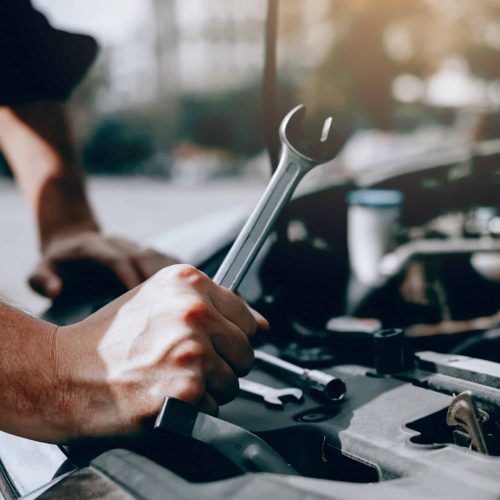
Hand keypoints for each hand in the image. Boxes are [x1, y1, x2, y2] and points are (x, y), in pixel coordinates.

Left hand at [29, 230, 178, 297]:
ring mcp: (132, 245)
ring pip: (159, 256)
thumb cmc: (57, 262)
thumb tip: (57, 291)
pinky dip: (180, 270)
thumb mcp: (39, 269)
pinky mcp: (143, 251)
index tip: (142, 299)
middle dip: (160, 280)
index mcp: (94, 247)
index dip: (131, 277)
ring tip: (189, 297)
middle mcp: (117, 243)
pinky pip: (166, 258)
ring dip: (174, 275)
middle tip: (172, 306)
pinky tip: (195, 285)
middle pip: (145, 257)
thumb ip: (41, 279)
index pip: (118, 260)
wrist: (72, 237)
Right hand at [55, 264, 268, 439]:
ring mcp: (191, 349)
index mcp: (189, 282)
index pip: (246, 318)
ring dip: (209, 389)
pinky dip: (194, 411)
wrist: (63, 371)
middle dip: (222, 364)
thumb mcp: (158, 300)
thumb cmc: (110, 338)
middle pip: (245, 352)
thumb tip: (262, 325)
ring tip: (170, 379)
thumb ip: (213, 306)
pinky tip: (164, 397)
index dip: (230, 338)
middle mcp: (194, 310)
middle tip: (184, 365)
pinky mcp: (185, 388)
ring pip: (233, 382)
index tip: (210, 344)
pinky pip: (215, 408)